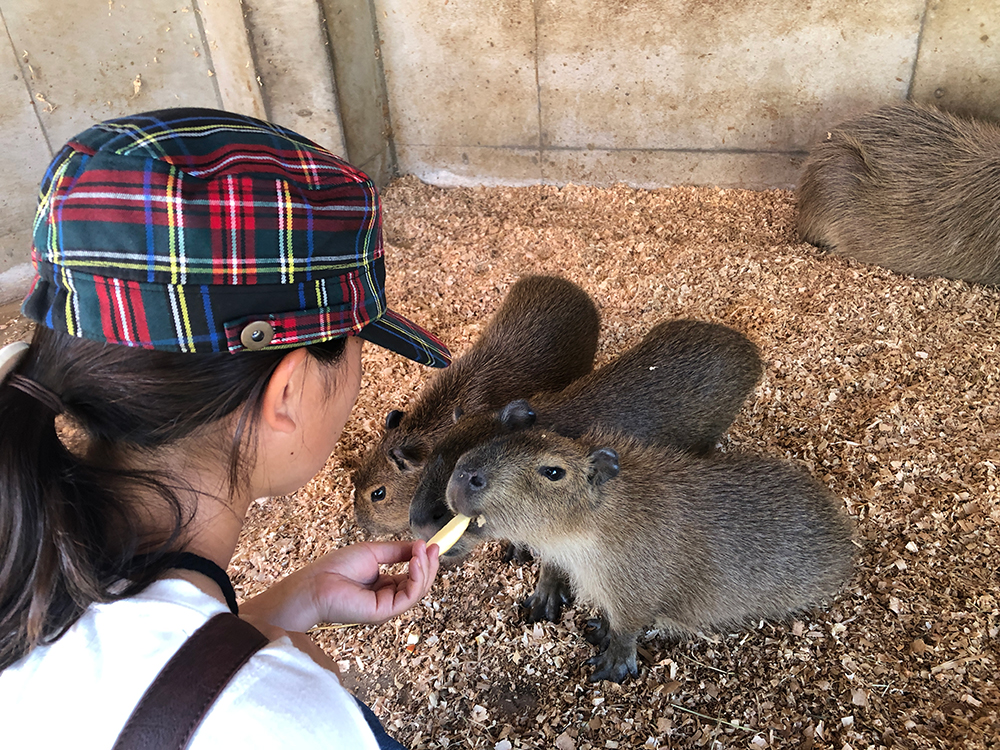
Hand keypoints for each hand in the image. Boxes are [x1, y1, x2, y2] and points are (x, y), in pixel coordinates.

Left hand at [240, 540, 439, 632]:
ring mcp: (387, 607)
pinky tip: (416, 562)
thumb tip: (420, 546)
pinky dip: (417, 578)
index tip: (433, 544)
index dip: (424, 560)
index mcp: (385, 586)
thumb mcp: (373, 552)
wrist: (315, 583)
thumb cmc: (336, 568)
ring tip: (424, 551)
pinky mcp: (384, 612)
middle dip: (430, 564)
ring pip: (419, 590)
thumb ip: (398, 551)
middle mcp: (388, 598)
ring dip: (425, 569)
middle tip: (434, 546)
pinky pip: (410, 596)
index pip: (413, 576)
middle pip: (420, 584)